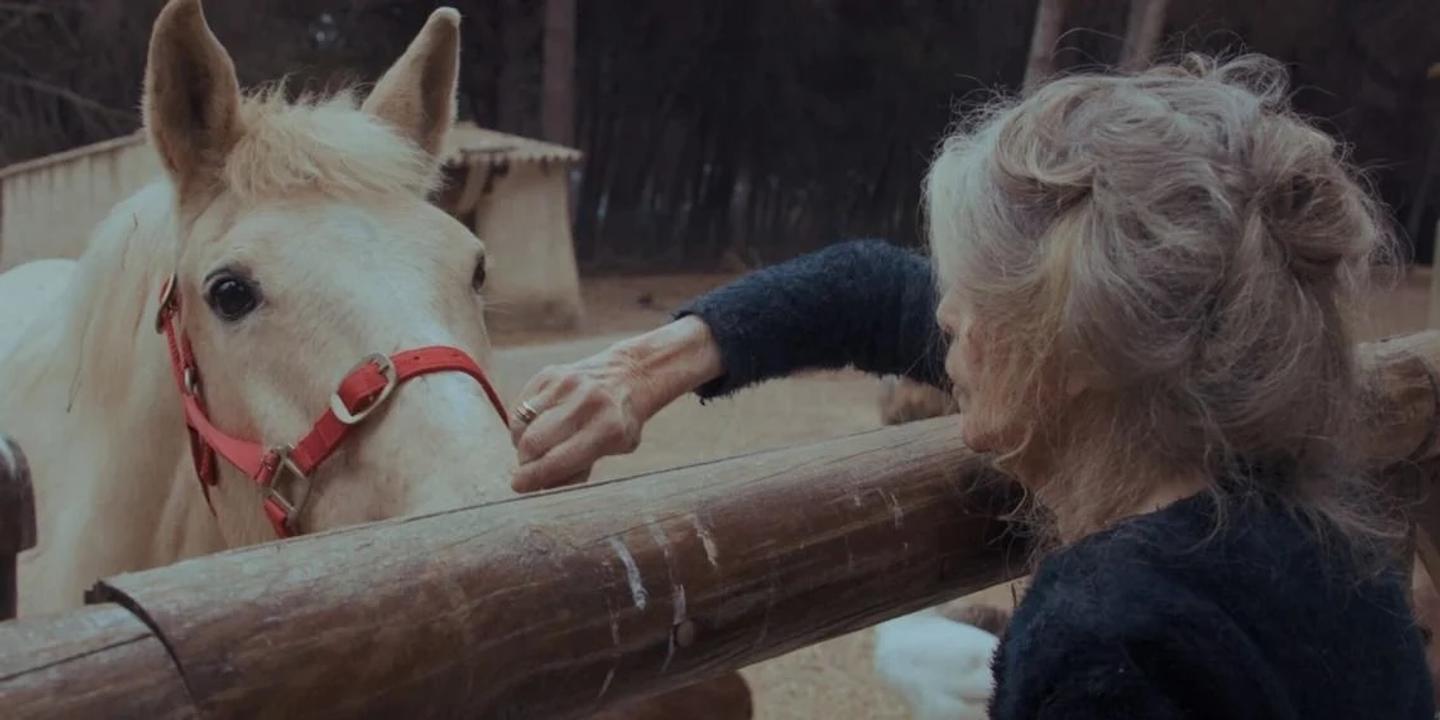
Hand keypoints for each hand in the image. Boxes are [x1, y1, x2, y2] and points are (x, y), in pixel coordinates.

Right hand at [509, 316, 723, 492]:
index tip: (520, 486)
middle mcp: (584, 403)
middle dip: (526, 463)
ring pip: (520, 425)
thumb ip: (579, 470)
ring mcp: (563, 385)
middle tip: (531, 469)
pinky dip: (522, 424)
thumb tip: (540, 487)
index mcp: (607, 428)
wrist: (627, 374)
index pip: (556, 461)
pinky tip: (538, 426)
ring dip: (522, 443)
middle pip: (532, 443)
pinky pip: (519, 408)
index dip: (532, 478)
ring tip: (539, 446)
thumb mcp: (614, 449)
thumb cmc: (619, 421)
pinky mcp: (547, 374)